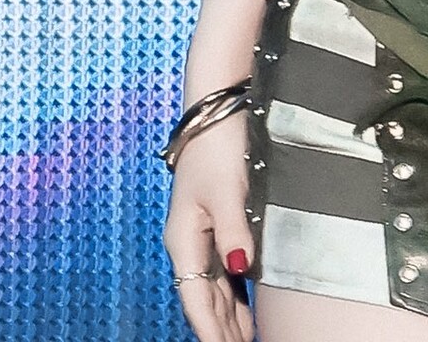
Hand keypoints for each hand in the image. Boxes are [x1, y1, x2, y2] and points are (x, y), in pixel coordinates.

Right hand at [162, 110, 255, 341]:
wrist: (215, 108)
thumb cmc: (217, 145)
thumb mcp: (229, 191)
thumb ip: (234, 233)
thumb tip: (240, 270)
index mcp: (183, 238)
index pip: (195, 298)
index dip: (210, 329)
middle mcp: (188, 240)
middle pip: (202, 297)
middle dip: (219, 328)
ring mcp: (199, 230)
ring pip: (212, 284)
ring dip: (227, 313)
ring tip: (244, 337)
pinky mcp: (214, 219)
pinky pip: (220, 267)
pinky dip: (231, 291)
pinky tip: (243, 302)